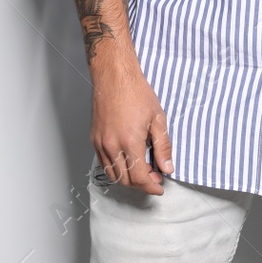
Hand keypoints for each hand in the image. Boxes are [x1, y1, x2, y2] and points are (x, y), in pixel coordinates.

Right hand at [91, 57, 173, 194]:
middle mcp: (111, 146)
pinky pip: (104, 162)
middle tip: (155, 175)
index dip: (151, 186)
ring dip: (128, 178)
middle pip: (126, 180)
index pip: (140, 178)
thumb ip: (163, 147)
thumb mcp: (158, 119)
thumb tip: (167, 167)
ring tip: (142, 168)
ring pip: (113, 174)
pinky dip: (116, 168)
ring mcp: (100, 143)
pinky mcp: (94, 138)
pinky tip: (127, 159)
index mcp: (129, 142)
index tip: (159, 186)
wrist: (114, 76)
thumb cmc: (135, 92)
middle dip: (142, 184)